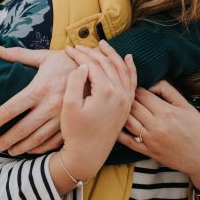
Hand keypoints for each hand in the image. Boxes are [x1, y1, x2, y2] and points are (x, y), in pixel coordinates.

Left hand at [0, 46, 70, 154]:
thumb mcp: (43, 56)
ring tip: (9, 150)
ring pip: (37, 139)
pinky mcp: (72, 124)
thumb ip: (17, 54)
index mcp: (39, 88)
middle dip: (6, 140)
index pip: (10, 109)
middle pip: (21, 129)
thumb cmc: (66, 61)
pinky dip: (40, 149)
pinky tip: (30, 150)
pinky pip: (53, 142)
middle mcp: (49, 105)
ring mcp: (61, 117)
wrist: (97, 69)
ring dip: (21, 147)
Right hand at [53, 41, 135, 190]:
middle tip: (79, 46)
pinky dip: (130, 68)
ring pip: (122, 69)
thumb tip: (83, 65)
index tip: (67, 50)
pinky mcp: (127, 105)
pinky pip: (132, 81)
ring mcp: (126, 100)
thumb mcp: (69, 106)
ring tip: (101, 44)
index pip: (92, 64)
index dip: (79, 55)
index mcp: (105, 92)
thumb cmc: (75, 132)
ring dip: (112, 55)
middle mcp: (120, 93)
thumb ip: (75, 82)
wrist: (87, 155)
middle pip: (107, 64)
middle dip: (92, 52)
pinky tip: (127, 58)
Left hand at [118, 80, 199, 190]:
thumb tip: (150, 83)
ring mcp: (151, 140)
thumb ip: (167, 90)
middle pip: (132, 105)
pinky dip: (118, 132)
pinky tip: (114, 124)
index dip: (135, 87)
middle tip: (123, 93)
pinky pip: (127, 141)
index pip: (141, 93)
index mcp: (166, 111)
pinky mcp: (148, 152)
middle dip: (127, 98)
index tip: (134, 86)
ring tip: (119, 106)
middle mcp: (156, 125)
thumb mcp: (186, 105)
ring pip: (127, 120)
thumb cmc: (198, 129)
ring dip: (122, 112)